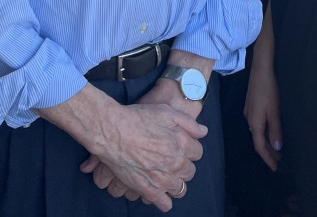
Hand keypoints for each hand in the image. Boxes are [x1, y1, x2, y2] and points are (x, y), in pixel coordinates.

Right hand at [79, 101, 204, 211]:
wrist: (113, 131)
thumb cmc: (139, 118)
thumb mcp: (167, 112)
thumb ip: (189, 123)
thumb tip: (203, 132)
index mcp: (182, 145)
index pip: (198, 153)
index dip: (189, 148)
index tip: (180, 145)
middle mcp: (175, 164)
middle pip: (190, 172)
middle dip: (183, 165)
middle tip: (171, 159)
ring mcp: (163, 180)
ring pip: (180, 189)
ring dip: (176, 183)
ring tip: (165, 175)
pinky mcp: (148, 190)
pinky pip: (164, 204)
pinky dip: (165, 200)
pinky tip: (160, 192)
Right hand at [244, 60, 282, 171]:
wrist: (260, 70)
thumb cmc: (268, 90)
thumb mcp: (274, 111)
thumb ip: (275, 130)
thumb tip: (277, 148)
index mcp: (255, 122)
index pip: (260, 147)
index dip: (268, 158)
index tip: (276, 168)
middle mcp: (249, 119)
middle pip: (258, 141)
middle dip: (269, 152)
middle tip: (280, 162)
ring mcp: (249, 112)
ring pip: (258, 133)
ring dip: (267, 143)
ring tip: (278, 150)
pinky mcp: (251, 106)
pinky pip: (257, 125)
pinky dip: (265, 133)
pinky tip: (271, 132)